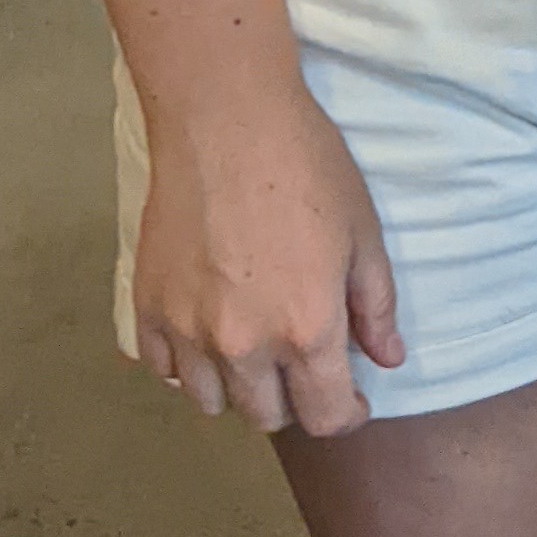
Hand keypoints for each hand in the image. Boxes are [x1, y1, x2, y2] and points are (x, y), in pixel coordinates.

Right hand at [130, 82, 403, 435]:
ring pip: (211, 401)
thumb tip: (388, 359)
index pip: (324, 416)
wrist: (226, 120)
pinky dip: (185, 365)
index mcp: (307, 329)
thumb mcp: (363, 232)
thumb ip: (376, 306)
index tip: (351, 400)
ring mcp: (188, 330)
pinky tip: (205, 335)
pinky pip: (162, 368)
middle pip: (266, 417)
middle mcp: (243, 345)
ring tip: (254, 353)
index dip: (345, 415)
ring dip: (238, 388)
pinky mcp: (148, 308)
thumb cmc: (306, 167)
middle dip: (293, 402)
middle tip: (304, 367)